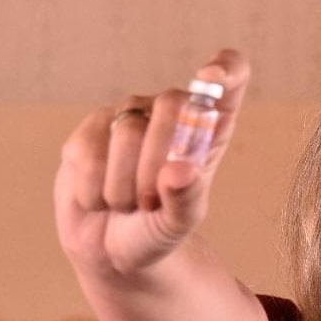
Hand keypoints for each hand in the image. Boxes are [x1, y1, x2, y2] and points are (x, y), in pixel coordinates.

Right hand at [54, 50, 249, 276]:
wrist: (111, 251)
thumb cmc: (157, 231)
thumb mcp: (180, 224)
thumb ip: (186, 199)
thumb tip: (180, 169)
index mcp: (209, 128)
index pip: (231, 76)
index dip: (225, 69)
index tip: (210, 78)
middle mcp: (171, 111)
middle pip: (172, 104)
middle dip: (160, 161)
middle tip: (151, 202)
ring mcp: (129, 115)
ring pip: (127, 132)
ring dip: (125, 186)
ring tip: (127, 205)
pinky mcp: (90, 128)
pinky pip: (88, 151)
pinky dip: (94, 190)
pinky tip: (99, 199)